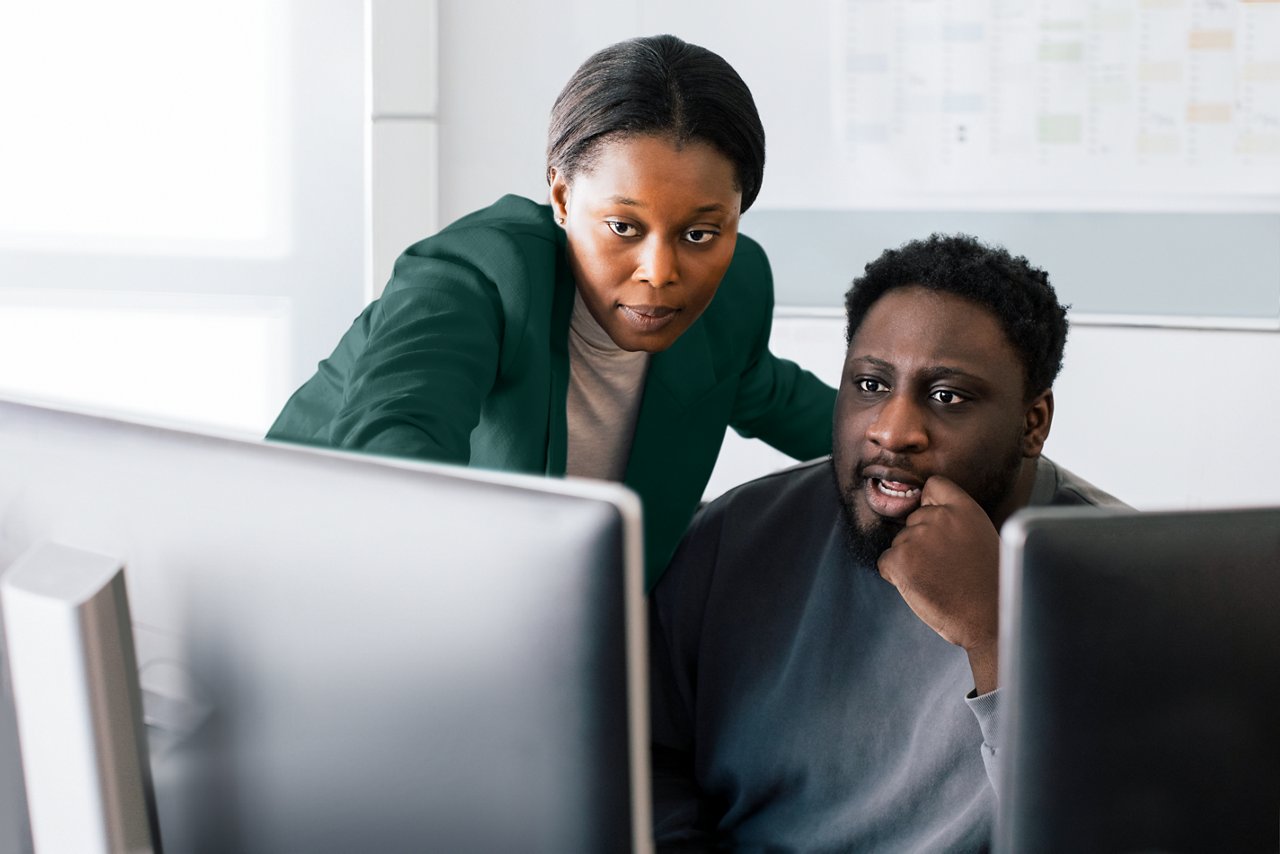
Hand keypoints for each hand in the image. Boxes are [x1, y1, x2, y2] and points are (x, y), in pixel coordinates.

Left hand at [877, 475, 999, 693]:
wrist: (990, 618)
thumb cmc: (991, 586)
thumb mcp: (983, 538)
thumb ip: (957, 523)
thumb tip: (928, 515)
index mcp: (965, 509)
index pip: (934, 485)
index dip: (930, 503)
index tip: (937, 524)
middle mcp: (939, 517)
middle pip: (913, 520)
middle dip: (921, 541)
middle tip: (945, 567)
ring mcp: (916, 537)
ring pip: (900, 543)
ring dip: (911, 561)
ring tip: (939, 580)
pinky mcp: (899, 560)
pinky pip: (886, 563)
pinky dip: (896, 577)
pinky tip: (923, 588)